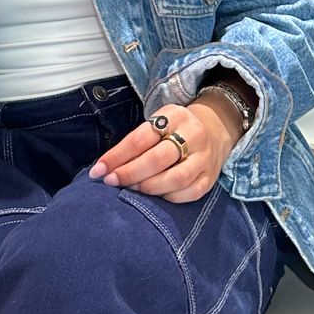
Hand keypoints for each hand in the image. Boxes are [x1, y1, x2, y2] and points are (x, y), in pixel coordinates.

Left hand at [87, 100, 237, 201]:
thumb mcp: (157, 123)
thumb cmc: (175, 129)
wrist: (215, 129)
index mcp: (174, 116)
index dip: (117, 156)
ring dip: (148, 187)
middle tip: (111, 182)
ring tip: (132, 189)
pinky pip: (188, 193)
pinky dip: (168, 197)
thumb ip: (135, 142)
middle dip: (130, 173)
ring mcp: (204, 158)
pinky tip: (155, 196)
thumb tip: (105, 167)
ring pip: (175, 179)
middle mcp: (192, 135)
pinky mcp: (210, 178)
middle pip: (157, 159)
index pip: (140, 138)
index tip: (98, 170)